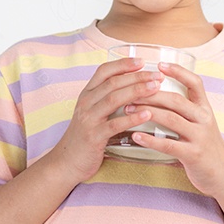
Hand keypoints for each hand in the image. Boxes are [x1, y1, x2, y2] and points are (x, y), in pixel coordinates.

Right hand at [45, 57, 165, 185]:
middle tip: (157, 75)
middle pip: (113, 83)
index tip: (142, 61)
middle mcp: (86, 103)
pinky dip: (132, 118)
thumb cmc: (85, 137)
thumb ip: (106, 100)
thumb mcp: (92, 113)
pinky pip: (115, 124)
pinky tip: (147, 114)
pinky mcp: (93, 136)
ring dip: (137, 91)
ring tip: (156, 88)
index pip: (104, 71)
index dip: (123, 64)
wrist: (66, 162)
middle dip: (137, 77)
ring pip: (114, 99)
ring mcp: (88, 119)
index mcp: (86, 94)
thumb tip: (131, 88)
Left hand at [125, 61, 223, 198]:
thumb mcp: (200, 124)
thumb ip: (184, 110)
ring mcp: (200, 137)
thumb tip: (155, 94)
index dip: (178, 72)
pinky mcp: (194, 155)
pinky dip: (151, 140)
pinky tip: (135, 136)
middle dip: (150, 93)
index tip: (159, 65)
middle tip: (129, 90)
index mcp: (204, 109)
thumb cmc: (205, 147)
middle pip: (176, 99)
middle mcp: (204, 119)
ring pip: (171, 119)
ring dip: (147, 112)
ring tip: (127, 109)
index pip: (195, 83)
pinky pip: (169, 145)